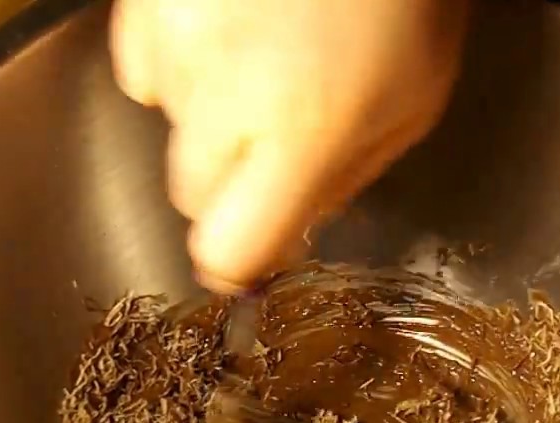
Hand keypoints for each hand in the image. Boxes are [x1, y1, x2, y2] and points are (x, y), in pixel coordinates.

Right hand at [110, 0, 468, 291]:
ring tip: (264, 54)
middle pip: (189, 196)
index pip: (226, 252)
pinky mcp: (143, 4)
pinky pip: (145, 64)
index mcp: (300, 135)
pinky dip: (179, 58)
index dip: (238, 260)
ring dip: (207, 113)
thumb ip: (350, 176)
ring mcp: (172, 40)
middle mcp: (221, 96)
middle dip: (231, 182)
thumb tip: (296, 222)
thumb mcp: (415, 101)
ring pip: (167, 127)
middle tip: (279, 131)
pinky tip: (229, 22)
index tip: (254, 248)